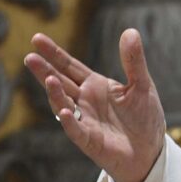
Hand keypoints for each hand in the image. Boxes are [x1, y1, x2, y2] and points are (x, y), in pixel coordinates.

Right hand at [24, 29, 165, 181]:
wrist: (150, 150)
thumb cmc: (144, 117)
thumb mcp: (142, 85)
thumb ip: (134, 61)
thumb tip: (130, 31)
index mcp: (95, 85)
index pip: (70, 66)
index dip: (54, 53)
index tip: (36, 38)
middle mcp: (85, 101)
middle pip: (61, 83)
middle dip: (45, 71)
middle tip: (30, 57)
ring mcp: (85, 121)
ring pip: (64, 105)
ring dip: (55, 93)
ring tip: (49, 79)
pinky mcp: (89, 141)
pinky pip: (76, 130)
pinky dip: (70, 121)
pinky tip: (66, 111)